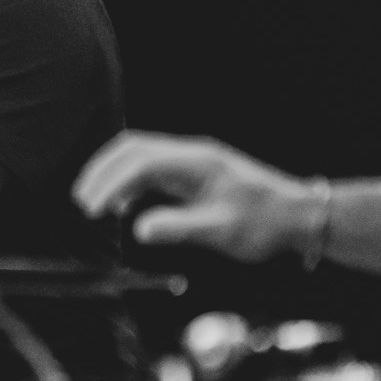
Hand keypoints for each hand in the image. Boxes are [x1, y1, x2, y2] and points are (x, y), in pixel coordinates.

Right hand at [74, 130, 321, 262]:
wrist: (299, 216)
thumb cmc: (265, 224)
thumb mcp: (224, 231)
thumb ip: (180, 227)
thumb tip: (139, 229)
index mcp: (197, 163)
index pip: (140, 163)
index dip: (110, 183)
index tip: (92, 209)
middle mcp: (191, 154)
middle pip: (132, 148)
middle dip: (101, 171)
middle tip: (82, 201)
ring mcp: (191, 159)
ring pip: (138, 153)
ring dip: (111, 172)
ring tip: (94, 201)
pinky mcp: (192, 170)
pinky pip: (149, 165)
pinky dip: (127, 179)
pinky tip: (123, 202)